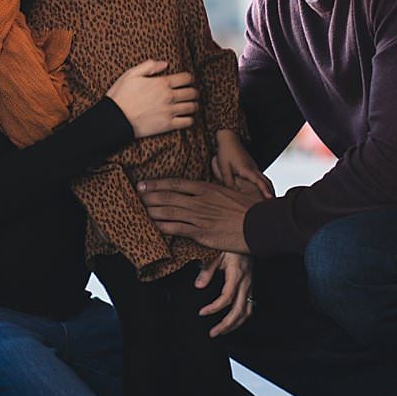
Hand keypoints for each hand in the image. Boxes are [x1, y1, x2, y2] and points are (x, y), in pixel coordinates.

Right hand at [108, 60, 198, 139]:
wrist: (115, 118)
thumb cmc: (121, 95)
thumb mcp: (131, 74)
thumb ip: (149, 66)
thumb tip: (164, 63)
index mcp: (161, 83)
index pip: (186, 78)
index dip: (190, 78)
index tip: (189, 80)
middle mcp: (168, 96)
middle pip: (192, 92)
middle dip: (194, 92)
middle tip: (193, 93)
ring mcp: (169, 111)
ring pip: (192, 107)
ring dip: (194, 105)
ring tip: (192, 105)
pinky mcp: (168, 125)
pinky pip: (187, 122)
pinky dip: (190, 119)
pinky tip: (187, 118)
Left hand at [136, 177, 253, 251]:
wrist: (261, 224)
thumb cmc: (254, 206)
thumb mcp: (240, 186)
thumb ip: (226, 177)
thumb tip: (217, 162)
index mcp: (208, 188)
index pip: (177, 184)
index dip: (158, 184)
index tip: (144, 184)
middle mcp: (200, 201)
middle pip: (168, 196)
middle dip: (149, 196)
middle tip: (135, 195)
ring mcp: (199, 217)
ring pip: (169, 212)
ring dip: (152, 210)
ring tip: (138, 210)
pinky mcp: (202, 233)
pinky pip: (177, 229)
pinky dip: (163, 226)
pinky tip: (153, 226)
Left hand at [194, 251, 254, 337]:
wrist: (248, 237)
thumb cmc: (232, 245)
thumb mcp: (217, 253)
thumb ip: (208, 270)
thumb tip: (198, 285)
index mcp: (236, 275)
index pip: (227, 298)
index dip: (214, 308)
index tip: (202, 312)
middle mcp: (246, 283)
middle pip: (239, 310)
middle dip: (226, 325)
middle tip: (213, 333)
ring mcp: (250, 286)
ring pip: (247, 311)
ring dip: (235, 324)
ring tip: (222, 332)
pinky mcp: (251, 287)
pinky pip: (250, 306)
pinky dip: (242, 317)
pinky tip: (234, 321)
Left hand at [212, 130, 275, 198]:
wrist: (228, 138)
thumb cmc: (226, 152)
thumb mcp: (224, 168)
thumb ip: (228, 182)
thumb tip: (233, 192)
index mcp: (247, 169)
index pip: (259, 182)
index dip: (265, 191)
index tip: (271, 198)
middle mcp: (253, 168)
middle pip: (267, 181)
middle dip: (272, 192)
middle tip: (274, 204)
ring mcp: (253, 167)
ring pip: (265, 179)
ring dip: (269, 188)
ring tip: (271, 200)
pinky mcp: (251, 166)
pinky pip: (260, 176)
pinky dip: (264, 184)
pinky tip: (263, 190)